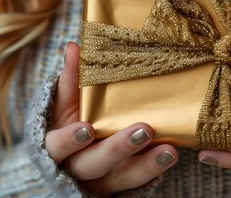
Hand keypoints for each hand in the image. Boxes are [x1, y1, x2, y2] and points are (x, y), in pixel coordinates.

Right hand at [44, 42, 178, 194]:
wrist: (80, 157)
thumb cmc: (73, 122)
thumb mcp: (66, 104)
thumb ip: (70, 79)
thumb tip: (74, 47)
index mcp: (58, 146)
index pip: (58, 146)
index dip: (71, 140)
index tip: (87, 128)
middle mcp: (79, 167)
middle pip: (94, 164)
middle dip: (118, 149)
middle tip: (144, 130)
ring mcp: (104, 180)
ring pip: (123, 177)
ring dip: (147, 165)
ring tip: (170, 150)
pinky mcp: (125, 184)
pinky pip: (141, 180)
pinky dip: (157, 168)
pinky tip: (172, 153)